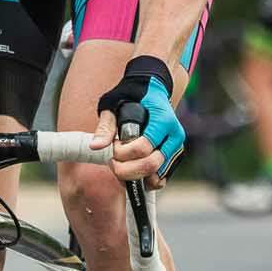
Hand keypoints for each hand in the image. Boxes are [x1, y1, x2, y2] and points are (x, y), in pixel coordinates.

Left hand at [94, 55, 185, 185]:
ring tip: (121, 165)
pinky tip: (131, 171)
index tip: (114, 145)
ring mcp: (176, 148)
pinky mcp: (174, 157)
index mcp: (163, 120)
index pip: (143, 147)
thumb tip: (95, 146)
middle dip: (127, 169)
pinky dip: (145, 180)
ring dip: (134, 176)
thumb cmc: (132, 96)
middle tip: (113, 161)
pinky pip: (161, 178)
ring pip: (157, 176)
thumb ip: (106, 126)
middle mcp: (174, 136)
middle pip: (151, 165)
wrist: (152, 90)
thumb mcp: (114, 105)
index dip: (123, 152)